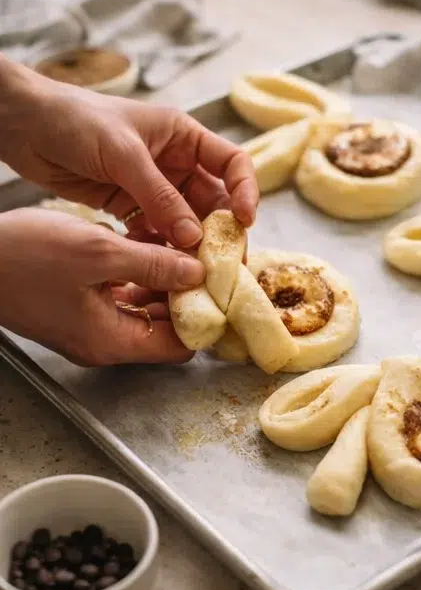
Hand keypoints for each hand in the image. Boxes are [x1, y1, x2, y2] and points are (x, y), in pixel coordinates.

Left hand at [0, 58, 257, 249]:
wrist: (25, 125)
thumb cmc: (76, 120)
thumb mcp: (123, 154)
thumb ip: (159, 196)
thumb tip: (193, 236)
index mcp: (183, 135)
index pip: (231, 162)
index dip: (245, 191)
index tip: (245, 221)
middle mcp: (173, 161)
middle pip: (211, 199)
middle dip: (217, 230)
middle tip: (221, 263)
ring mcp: (149, 185)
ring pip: (183, 221)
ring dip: (187, 245)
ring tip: (189, 273)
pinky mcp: (125, 205)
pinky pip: (153, 231)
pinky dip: (157, 248)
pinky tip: (155, 266)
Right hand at [0, 208, 204, 365]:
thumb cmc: (26, 259)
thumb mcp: (99, 253)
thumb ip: (153, 264)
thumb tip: (197, 272)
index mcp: (112, 340)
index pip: (179, 346)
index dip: (206, 317)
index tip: (224, 282)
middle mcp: (103, 340)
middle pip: (165, 328)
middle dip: (190, 295)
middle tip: (212, 258)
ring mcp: (88, 324)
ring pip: (144, 308)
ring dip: (165, 281)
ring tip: (187, 245)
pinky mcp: (76, 306)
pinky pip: (120, 295)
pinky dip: (139, 274)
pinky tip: (149, 243)